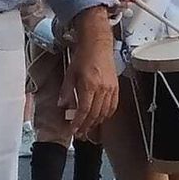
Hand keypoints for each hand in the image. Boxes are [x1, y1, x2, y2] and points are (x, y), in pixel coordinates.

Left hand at [63, 7, 118, 137]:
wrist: (98, 45)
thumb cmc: (83, 57)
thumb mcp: (70, 73)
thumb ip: (66, 91)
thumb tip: (62, 105)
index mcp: (89, 85)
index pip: (84, 110)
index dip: (78, 123)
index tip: (73, 130)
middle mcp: (102, 89)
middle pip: (95, 114)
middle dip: (87, 126)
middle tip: (80, 133)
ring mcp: (111, 89)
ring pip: (105, 112)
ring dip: (97, 122)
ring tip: (89, 128)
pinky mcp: (116, 87)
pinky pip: (113, 106)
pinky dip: (107, 114)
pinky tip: (101, 118)